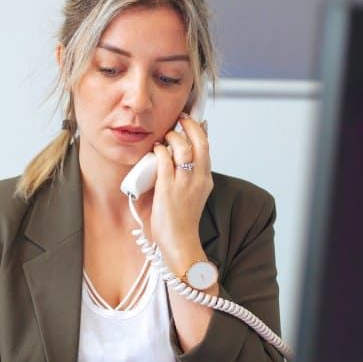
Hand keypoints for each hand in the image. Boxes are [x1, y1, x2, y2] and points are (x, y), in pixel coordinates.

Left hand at [151, 114, 212, 275]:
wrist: (180, 242)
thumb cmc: (181, 221)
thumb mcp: (191, 195)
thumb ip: (187, 176)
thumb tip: (178, 158)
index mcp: (205, 180)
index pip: (207, 148)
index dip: (200, 131)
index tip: (193, 121)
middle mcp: (199, 179)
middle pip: (200, 143)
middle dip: (190, 126)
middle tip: (180, 120)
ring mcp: (184, 183)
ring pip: (183, 148)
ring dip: (172, 138)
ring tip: (165, 138)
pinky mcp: (168, 188)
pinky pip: (164, 160)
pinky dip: (159, 151)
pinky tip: (155, 150)